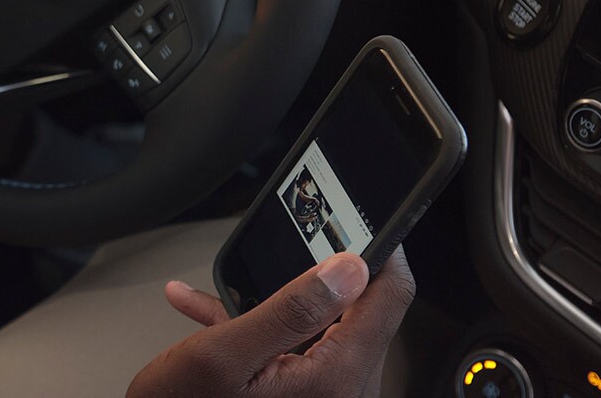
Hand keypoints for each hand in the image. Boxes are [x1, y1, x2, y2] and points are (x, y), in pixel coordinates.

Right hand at [127, 249, 416, 397]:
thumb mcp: (223, 354)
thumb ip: (290, 307)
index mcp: (336, 377)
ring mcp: (327, 396)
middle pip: (362, 308)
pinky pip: (296, 348)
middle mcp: (344, 391)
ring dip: (279, 301)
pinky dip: (261, 328)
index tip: (354, 219)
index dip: (377, 247)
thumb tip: (349, 267)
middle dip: (318, 275)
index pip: (390, 294)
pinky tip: (210, 313)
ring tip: (227, 293)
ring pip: (325, 324)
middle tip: (283, 249)